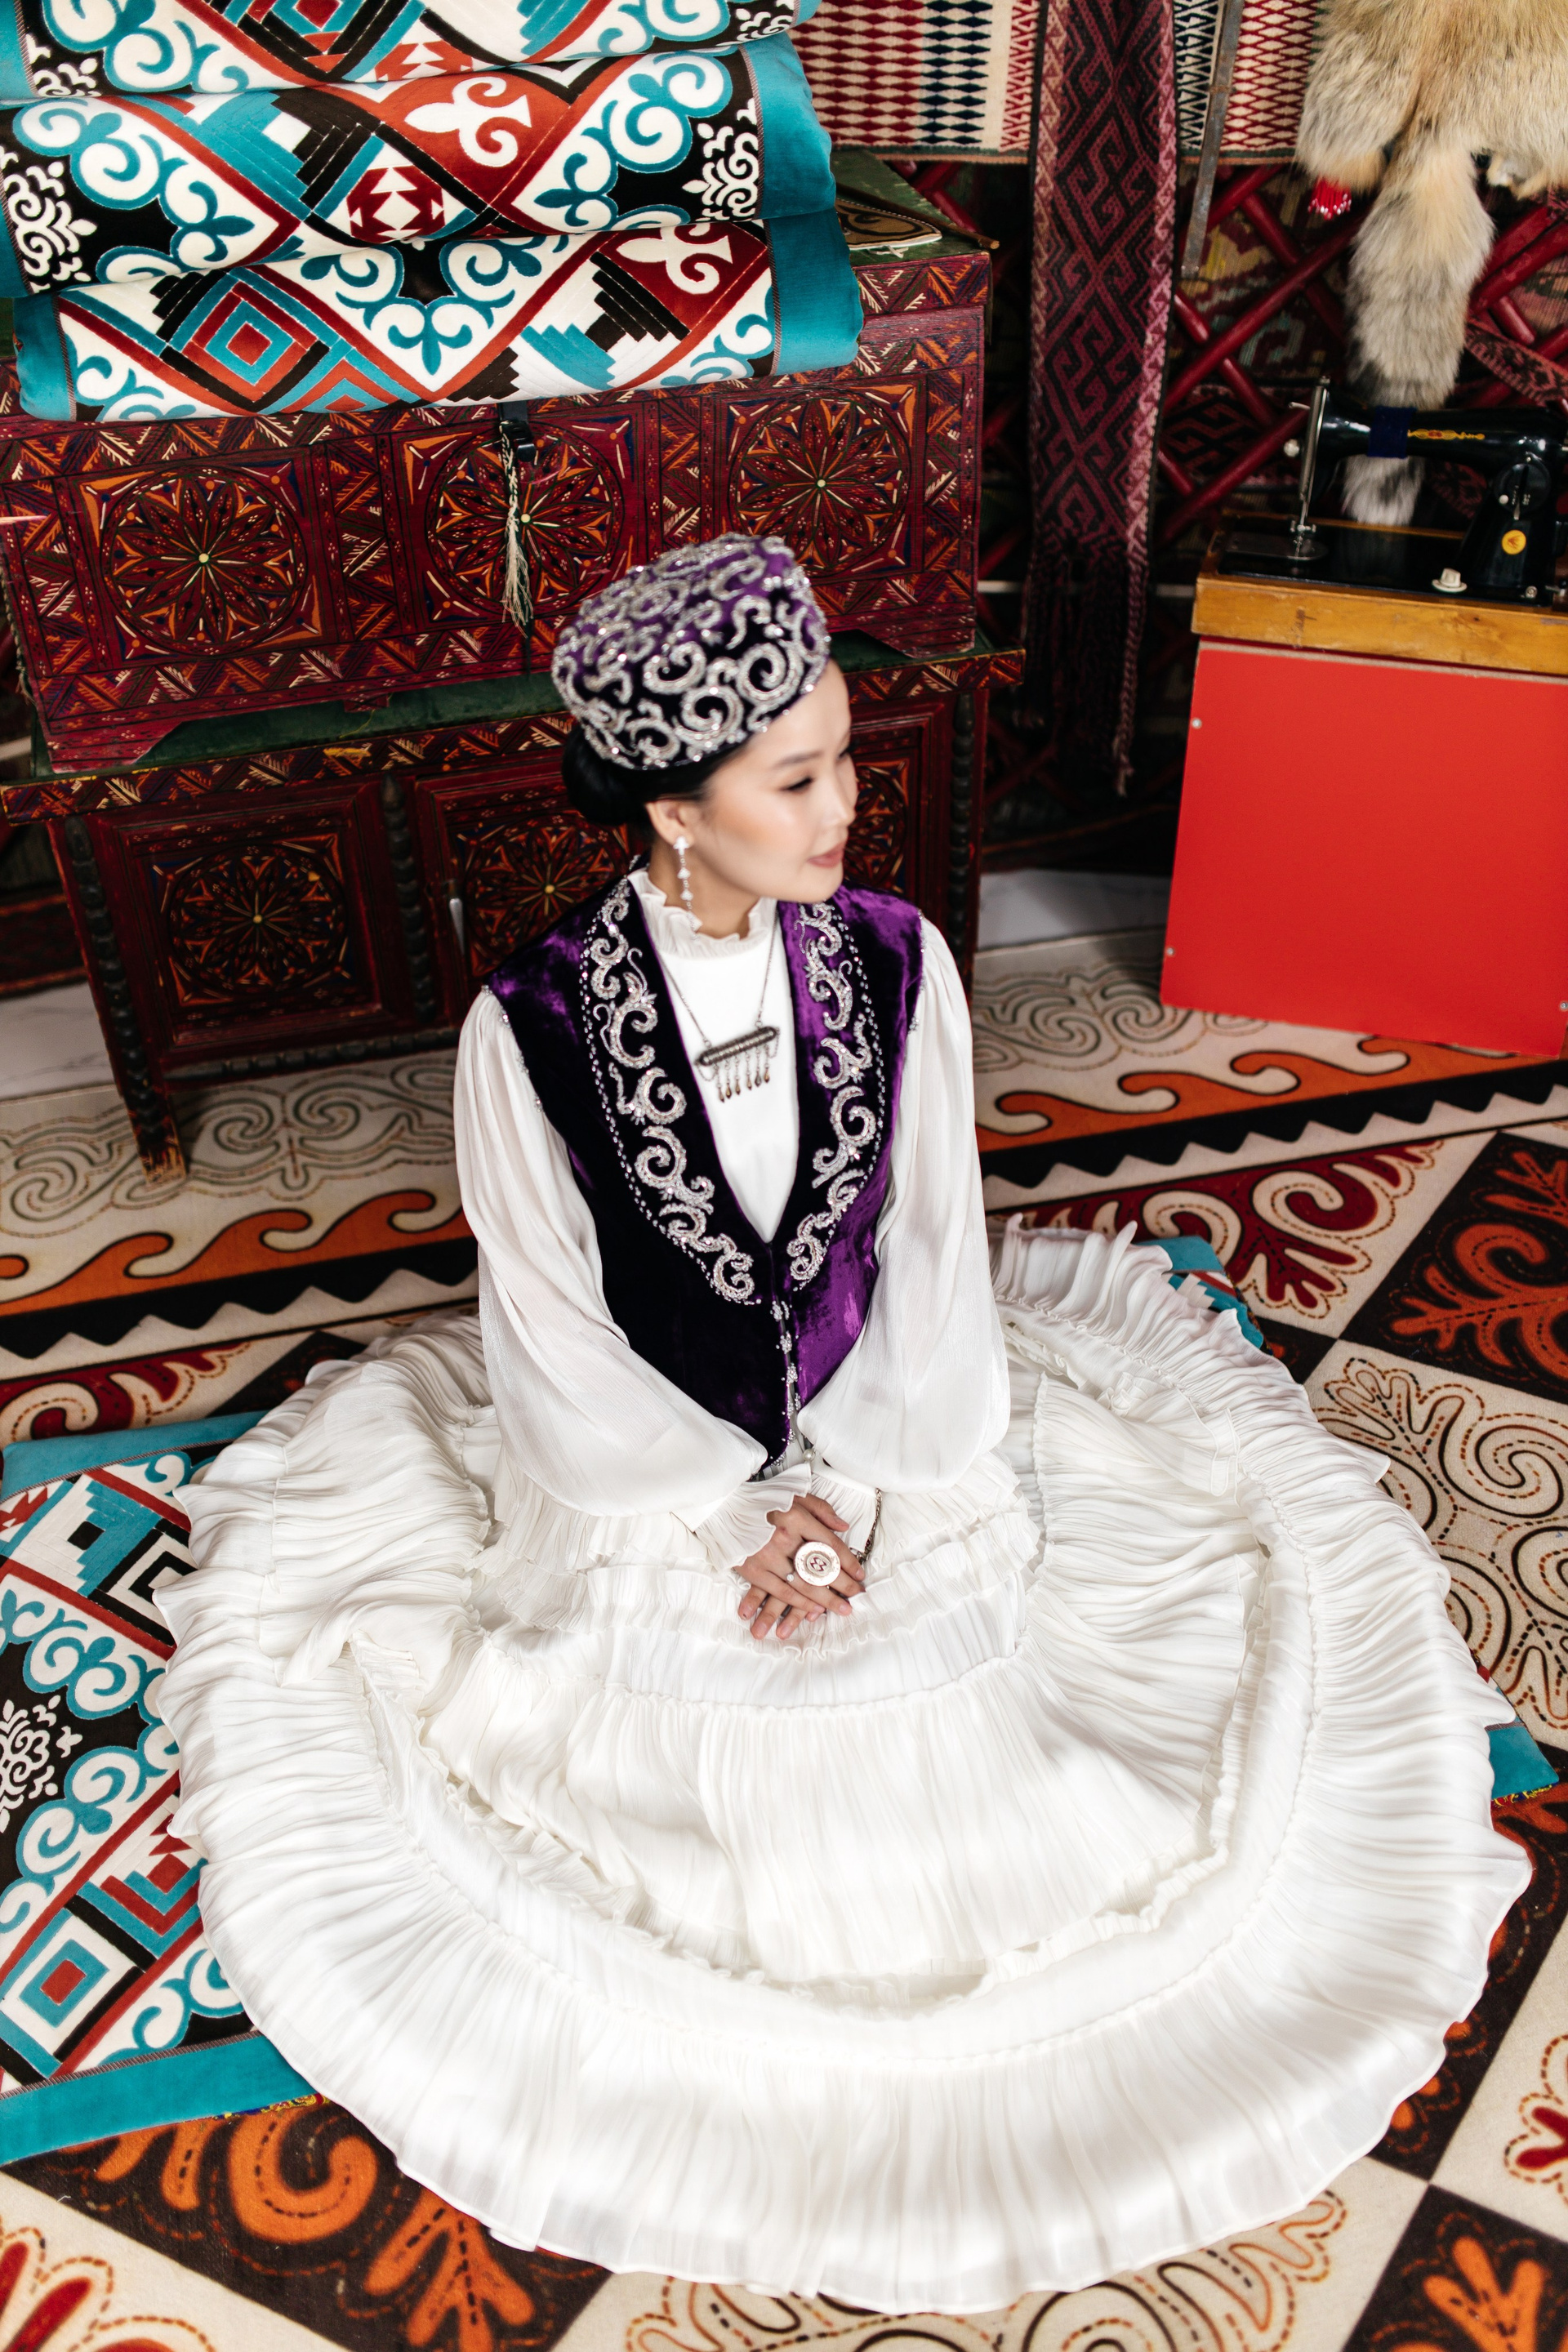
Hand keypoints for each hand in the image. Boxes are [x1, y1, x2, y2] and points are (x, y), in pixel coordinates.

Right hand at [737, 1493, 864, 1640]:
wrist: (724, 1508)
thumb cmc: (763, 1501)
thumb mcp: (795, 1495)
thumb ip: (821, 1509)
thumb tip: (844, 1526)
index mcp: (797, 1518)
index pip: (831, 1545)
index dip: (849, 1563)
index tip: (859, 1575)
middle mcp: (785, 1537)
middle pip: (821, 1568)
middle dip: (842, 1586)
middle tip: (856, 1598)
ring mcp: (768, 1556)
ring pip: (804, 1584)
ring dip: (825, 1599)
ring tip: (841, 1609)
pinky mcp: (754, 1570)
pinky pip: (781, 1592)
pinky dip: (799, 1603)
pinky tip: (813, 1610)